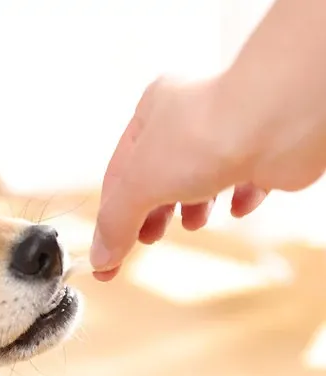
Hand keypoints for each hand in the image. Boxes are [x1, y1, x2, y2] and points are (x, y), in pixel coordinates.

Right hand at [90, 76, 266, 280]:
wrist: (278, 122)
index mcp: (153, 111)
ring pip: (200, 180)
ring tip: (193, 223)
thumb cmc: (204, 136)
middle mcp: (190, 118)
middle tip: (148, 240)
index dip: (110, 217)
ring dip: (192, 209)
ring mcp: (228, 135)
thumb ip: (116, 223)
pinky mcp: (262, 153)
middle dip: (151, 214)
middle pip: (158, 178)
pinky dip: (237, 200)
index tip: (106, 256)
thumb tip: (102, 259)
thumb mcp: (139, 184)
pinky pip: (244, 182)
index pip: (119, 172)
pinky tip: (236, 208)